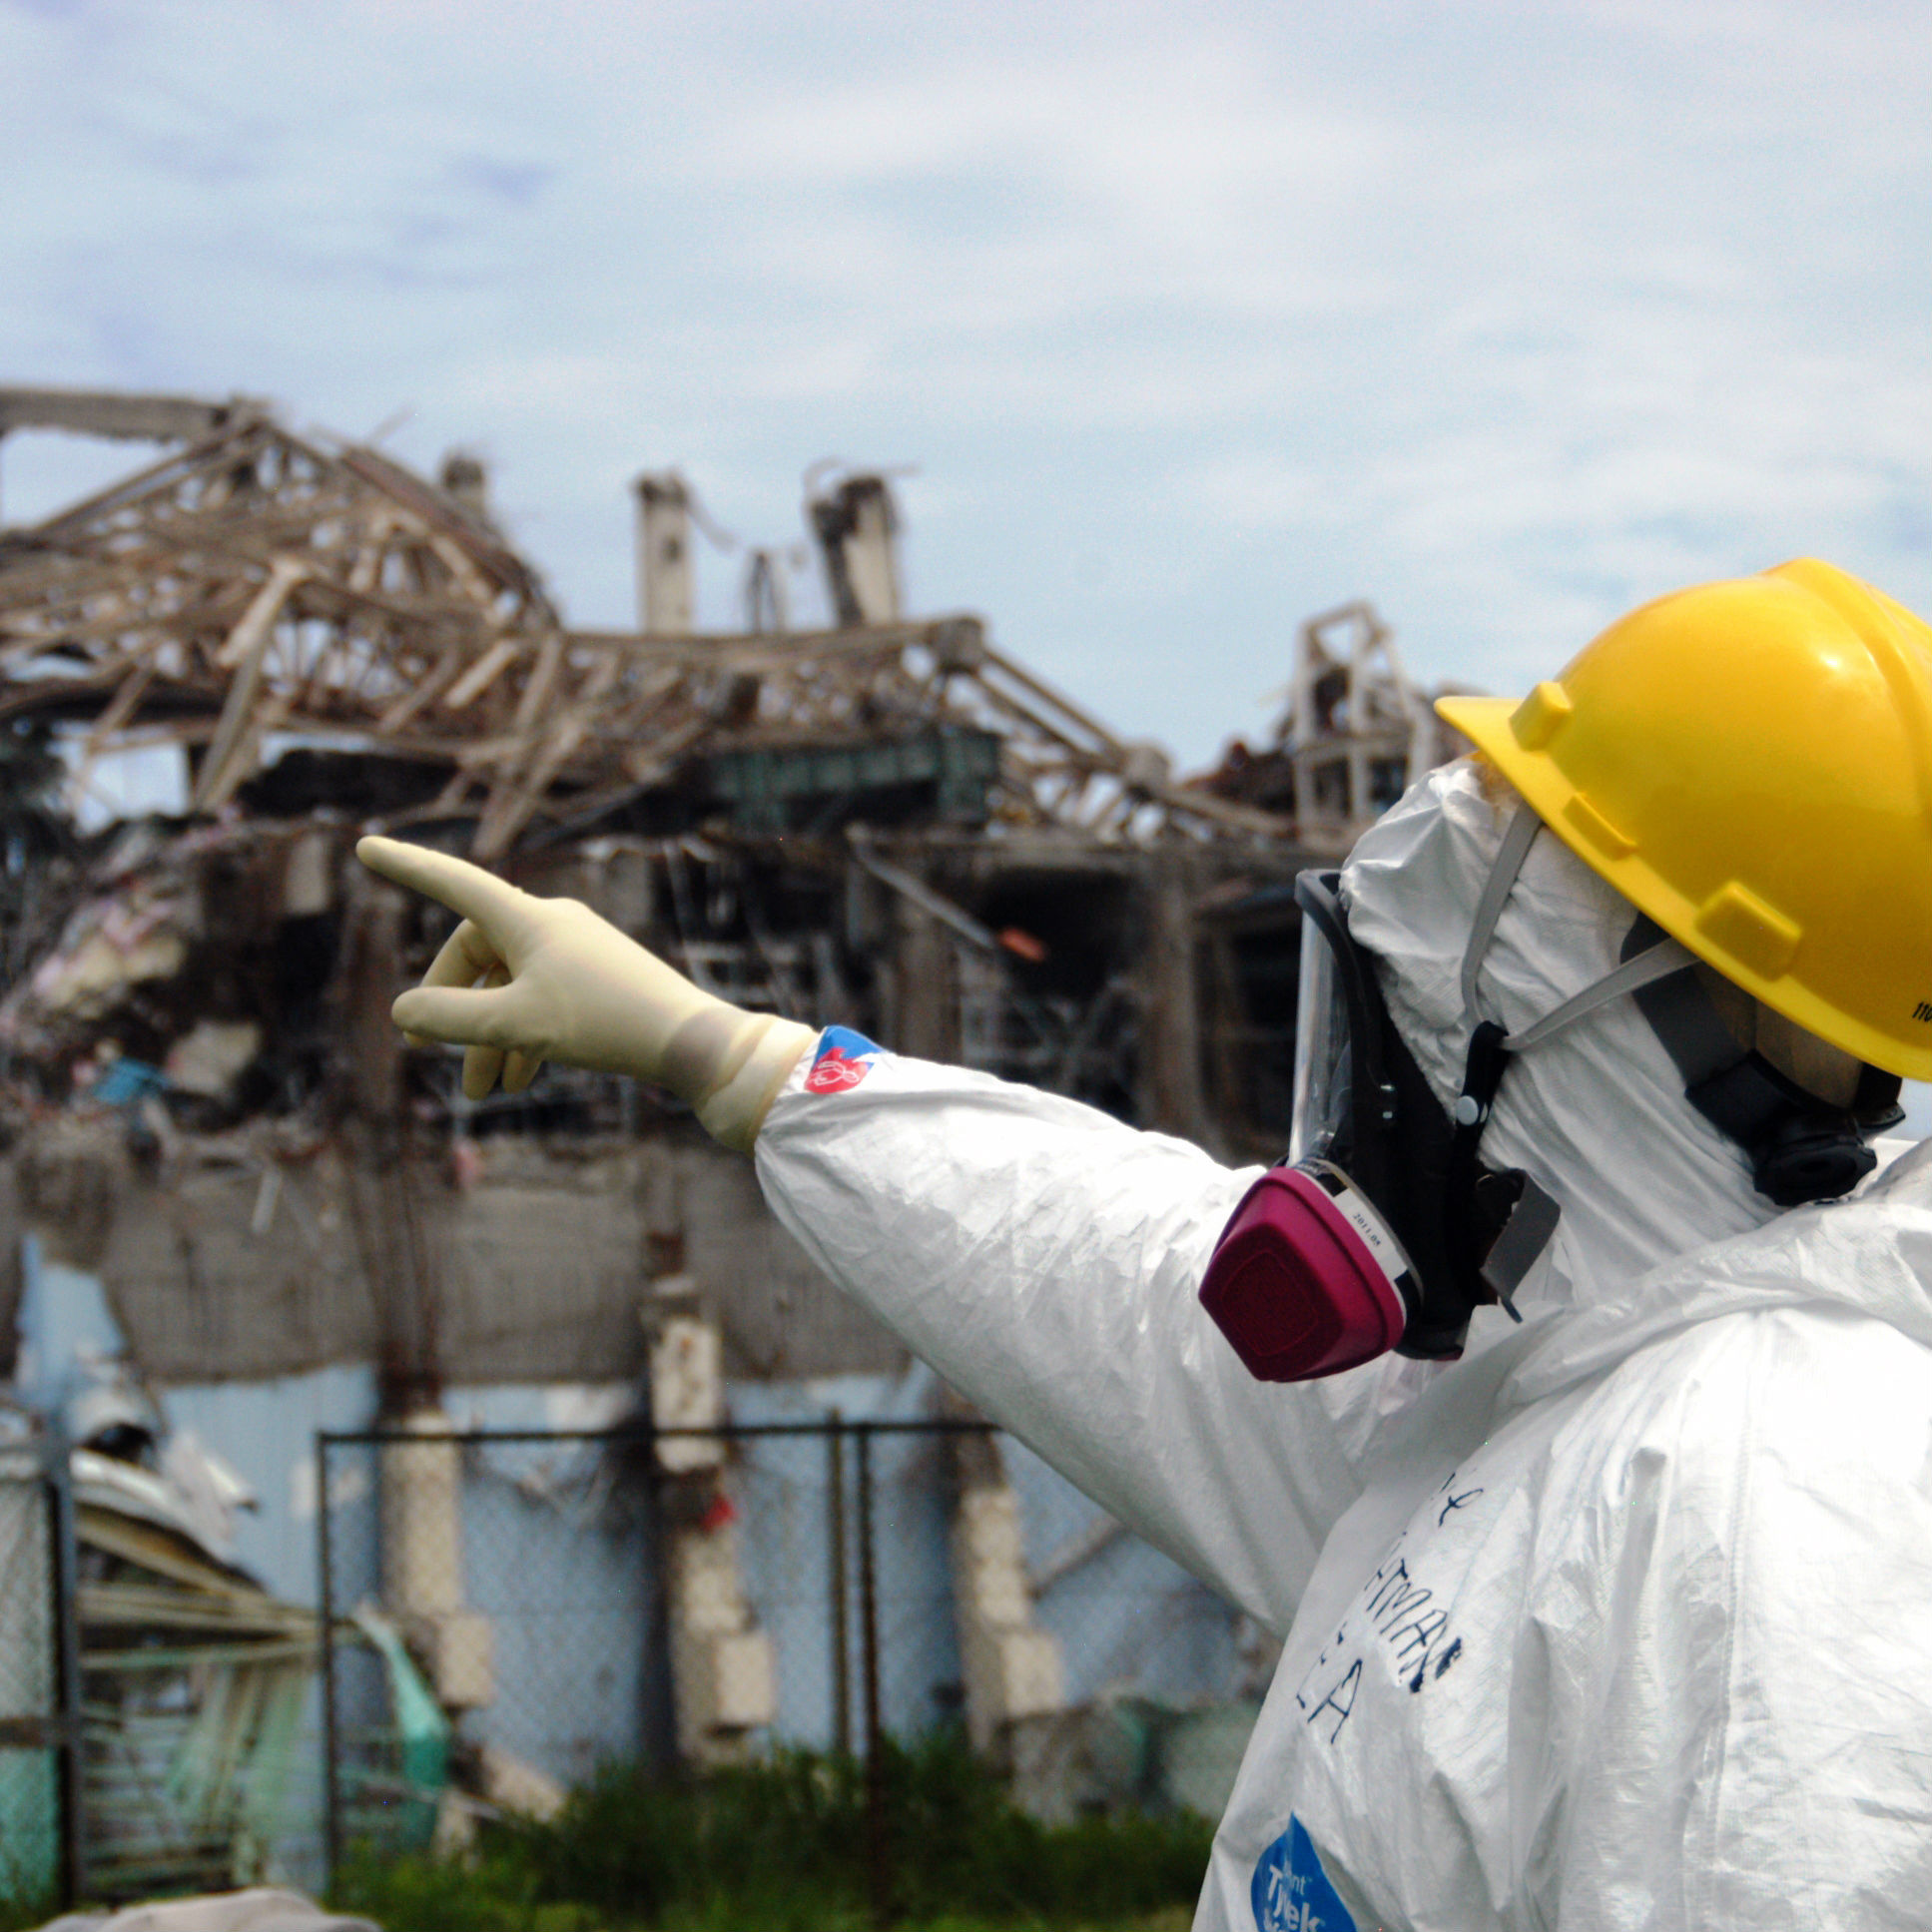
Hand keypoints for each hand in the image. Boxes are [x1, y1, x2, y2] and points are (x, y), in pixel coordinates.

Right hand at [355, 836, 815, 1152]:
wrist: (690, 1041)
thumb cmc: (603, 1023)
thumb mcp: (516, 1026)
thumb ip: (450, 1020)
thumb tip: (404, 1011)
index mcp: (527, 918)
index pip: (452, 883)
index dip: (406, 867)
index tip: (365, 847)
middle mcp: (551, 922)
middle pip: (476, 955)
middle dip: (453, 1008)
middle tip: (427, 1055)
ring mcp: (578, 949)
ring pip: (511, 986)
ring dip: (489, 1036)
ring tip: (483, 1094)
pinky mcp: (600, 977)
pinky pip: (543, 998)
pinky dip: (523, 1035)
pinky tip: (520, 1081)